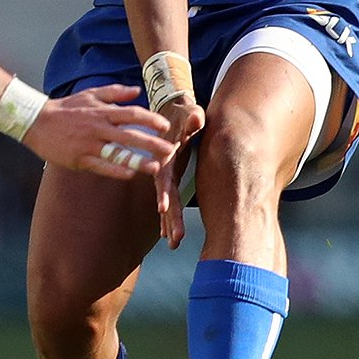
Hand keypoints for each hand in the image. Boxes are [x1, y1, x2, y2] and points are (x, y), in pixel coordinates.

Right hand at [22, 85, 177, 185]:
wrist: (36, 121)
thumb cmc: (65, 108)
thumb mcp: (89, 94)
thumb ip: (114, 92)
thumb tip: (137, 90)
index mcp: (102, 111)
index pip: (132, 114)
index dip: (150, 121)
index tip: (165, 127)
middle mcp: (98, 127)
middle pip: (131, 135)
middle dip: (152, 144)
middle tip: (170, 150)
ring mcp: (89, 144)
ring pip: (118, 153)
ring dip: (138, 161)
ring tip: (155, 168)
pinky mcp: (79, 158)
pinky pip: (101, 166)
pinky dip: (116, 170)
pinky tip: (129, 175)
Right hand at [152, 98, 204, 247]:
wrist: (174, 113)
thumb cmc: (184, 114)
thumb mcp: (189, 113)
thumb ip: (192, 118)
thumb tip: (196, 119)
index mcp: (166, 157)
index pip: (164, 178)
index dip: (163, 192)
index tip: (162, 208)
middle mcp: (163, 170)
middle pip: (166, 197)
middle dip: (170, 219)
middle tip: (175, 239)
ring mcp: (165, 176)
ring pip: (166, 204)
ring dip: (169, 224)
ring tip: (174, 244)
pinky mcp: (170, 179)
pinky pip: (168, 201)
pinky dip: (167, 218)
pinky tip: (167, 234)